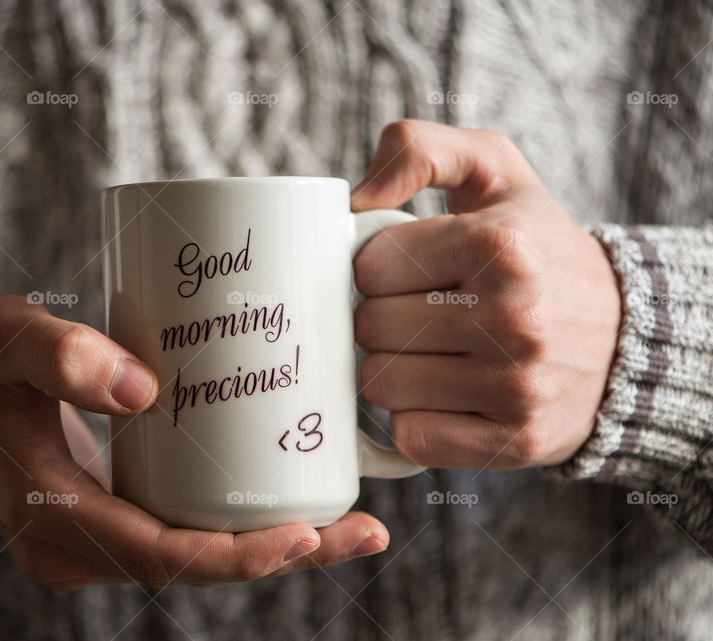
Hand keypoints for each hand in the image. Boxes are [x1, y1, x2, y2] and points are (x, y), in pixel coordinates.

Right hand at [0, 294, 389, 589]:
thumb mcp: (4, 342)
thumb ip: (63, 356)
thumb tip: (145, 389)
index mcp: (53, 519)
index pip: (163, 557)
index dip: (240, 553)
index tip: (310, 533)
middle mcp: (78, 546)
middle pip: (196, 565)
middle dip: (283, 552)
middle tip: (365, 530)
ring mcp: (93, 537)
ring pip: (193, 552)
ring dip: (267, 541)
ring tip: (346, 518)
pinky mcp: (106, 516)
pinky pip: (180, 530)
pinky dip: (233, 521)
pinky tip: (282, 495)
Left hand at [351, 120, 621, 468]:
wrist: (623, 335)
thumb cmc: (537, 246)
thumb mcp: (494, 170)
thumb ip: (419, 148)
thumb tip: (355, 197)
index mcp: (501, 243)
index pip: (371, 267)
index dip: (377, 270)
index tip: (408, 272)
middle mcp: (515, 314)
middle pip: (369, 328)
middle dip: (379, 318)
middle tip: (417, 312)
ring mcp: (517, 384)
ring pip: (379, 384)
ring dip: (392, 369)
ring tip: (430, 352)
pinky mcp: (514, 439)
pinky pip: (409, 435)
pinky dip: (414, 417)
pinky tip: (444, 394)